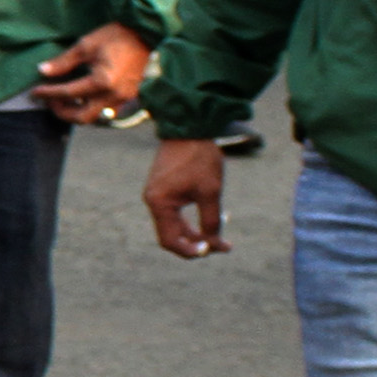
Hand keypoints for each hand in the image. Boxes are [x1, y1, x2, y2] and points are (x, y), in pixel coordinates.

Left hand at [29, 22, 150, 123]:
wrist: (148, 34)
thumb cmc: (117, 36)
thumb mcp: (87, 45)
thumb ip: (64, 61)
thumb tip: (43, 71)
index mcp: (102, 81)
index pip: (68, 93)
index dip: (48, 93)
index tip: (35, 92)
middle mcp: (113, 95)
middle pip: (82, 117)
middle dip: (62, 112)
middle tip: (50, 101)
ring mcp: (123, 98)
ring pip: (95, 115)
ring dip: (77, 110)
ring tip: (64, 98)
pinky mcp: (130, 97)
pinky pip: (108, 109)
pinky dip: (92, 106)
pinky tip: (84, 96)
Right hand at [143, 136, 227, 257]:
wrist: (190, 125)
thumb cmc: (199, 158)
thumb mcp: (210, 192)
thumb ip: (211, 221)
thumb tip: (214, 244)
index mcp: (159, 204)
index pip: (170, 241)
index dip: (190, 251)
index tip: (212, 250)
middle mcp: (153, 200)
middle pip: (173, 234)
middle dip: (198, 242)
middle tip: (223, 245)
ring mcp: (157, 193)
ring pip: (176, 223)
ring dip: (197, 230)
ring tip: (222, 231)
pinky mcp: (164, 186)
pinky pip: (176, 211)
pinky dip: (193, 217)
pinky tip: (213, 213)